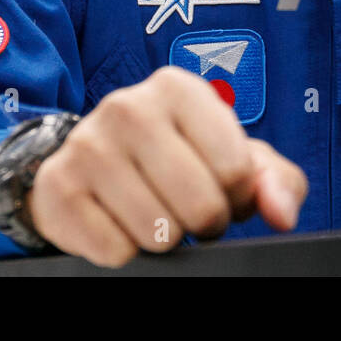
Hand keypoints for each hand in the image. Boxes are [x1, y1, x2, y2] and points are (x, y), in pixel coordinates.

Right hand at [27, 66, 307, 267]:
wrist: (87, 164)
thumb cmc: (174, 157)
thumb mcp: (230, 156)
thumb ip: (274, 180)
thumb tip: (281, 213)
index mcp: (178, 89)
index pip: (236, 170)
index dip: (237, 198)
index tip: (221, 190)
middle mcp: (128, 106)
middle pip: (199, 205)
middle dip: (204, 223)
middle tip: (188, 210)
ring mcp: (88, 145)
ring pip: (158, 233)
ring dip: (164, 239)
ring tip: (154, 212)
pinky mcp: (58, 186)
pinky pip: (114, 252)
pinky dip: (124, 250)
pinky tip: (118, 221)